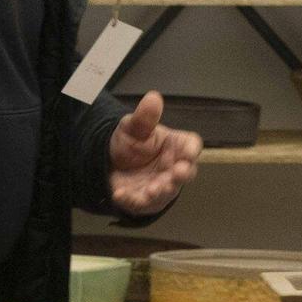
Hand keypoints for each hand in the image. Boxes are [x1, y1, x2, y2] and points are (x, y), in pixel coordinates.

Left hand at [108, 91, 200, 215]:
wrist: (109, 161)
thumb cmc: (131, 142)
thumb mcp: (134, 127)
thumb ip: (145, 117)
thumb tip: (153, 97)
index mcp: (177, 146)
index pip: (191, 146)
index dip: (192, 151)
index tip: (189, 154)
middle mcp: (174, 168)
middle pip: (186, 173)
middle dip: (181, 175)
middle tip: (176, 174)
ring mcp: (161, 186)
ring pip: (166, 192)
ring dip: (160, 192)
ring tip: (150, 190)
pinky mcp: (145, 201)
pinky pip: (141, 204)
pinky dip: (132, 200)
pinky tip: (120, 194)